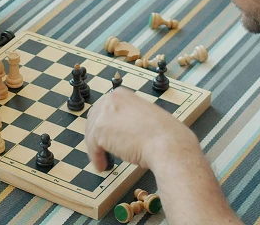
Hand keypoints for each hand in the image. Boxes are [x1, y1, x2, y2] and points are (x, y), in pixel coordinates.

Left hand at [86, 88, 242, 224]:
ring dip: (97, 149)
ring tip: (103, 160)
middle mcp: (111, 99)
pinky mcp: (99, 130)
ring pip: (92, 133)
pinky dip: (96, 158)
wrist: (167, 143)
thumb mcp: (146, 116)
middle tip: (100, 149)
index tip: (105, 135)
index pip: (105, 108)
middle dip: (97, 135)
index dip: (105, 124)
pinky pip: (92, 147)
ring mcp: (104, 113)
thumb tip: (124, 128)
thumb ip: (131, 117)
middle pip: (94, 119)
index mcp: (123, 94)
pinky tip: (102, 165)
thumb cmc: (165, 134)